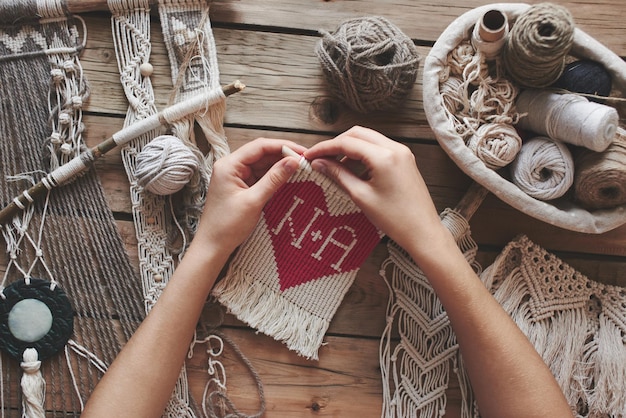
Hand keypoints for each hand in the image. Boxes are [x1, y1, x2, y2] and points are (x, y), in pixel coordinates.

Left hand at [194, 138, 306, 254]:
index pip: (259, 146)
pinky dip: (274, 176)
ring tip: (300, 168)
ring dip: (280, 166)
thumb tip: (293, 162)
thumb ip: (274, 179)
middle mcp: (231, 166)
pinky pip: (261, 176)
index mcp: (229, 165)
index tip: (301, 151)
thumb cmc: (226, 226)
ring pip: (263, 164)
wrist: (213, 246)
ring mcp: (236, 176)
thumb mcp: (254, 201)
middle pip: (261, 153)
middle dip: (283, 155)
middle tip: (304, 160)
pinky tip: (288, 177)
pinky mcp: (241, 186)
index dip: (282, 146)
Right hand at [303, 126, 444, 256]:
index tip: (310, 156)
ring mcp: (402, 153)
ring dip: (349, 148)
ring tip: (334, 165)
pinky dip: (363, 154)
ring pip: (368, 139)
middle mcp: (395, 148)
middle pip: (357, 134)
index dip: (324, 148)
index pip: (347, 143)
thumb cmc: (395, 219)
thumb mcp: (361, 196)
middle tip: (320, 158)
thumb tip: (320, 163)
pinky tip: (352, 169)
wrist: (423, 232)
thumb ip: (338, 175)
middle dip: (336, 144)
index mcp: (384, 156)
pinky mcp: (405, 160)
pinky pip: (379, 148)